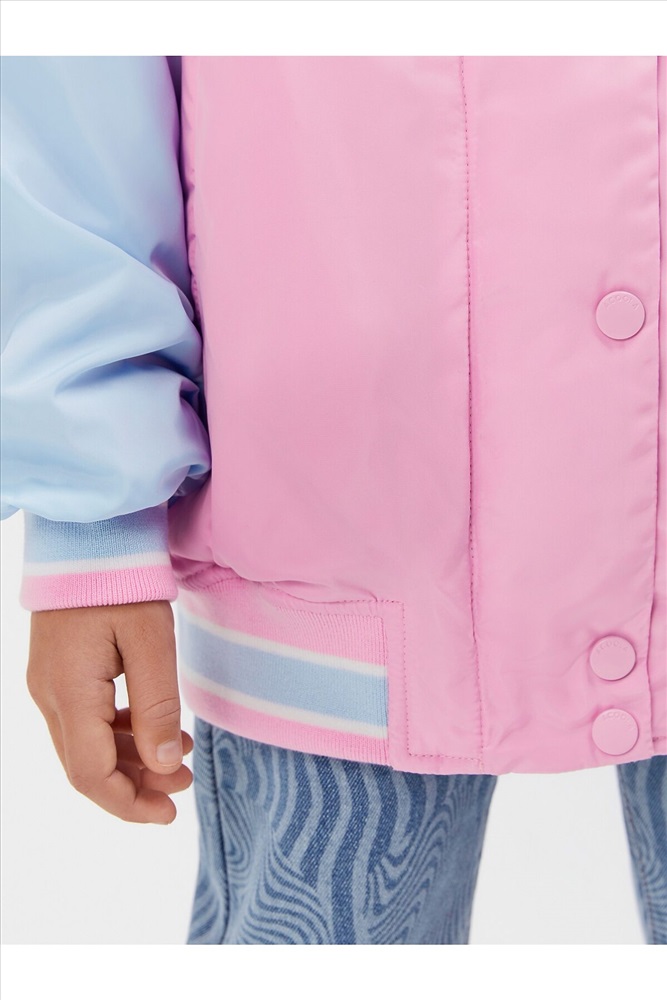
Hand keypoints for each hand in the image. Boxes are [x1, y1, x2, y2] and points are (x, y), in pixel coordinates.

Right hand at [26, 600, 192, 824]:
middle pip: (86, 765)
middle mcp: (49, 696)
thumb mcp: (152, 642)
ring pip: (86, 745)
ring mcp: (49, 684)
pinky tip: (153, 727)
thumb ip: (158, 706)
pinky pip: (85, 720)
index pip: (90, 773)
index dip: (128, 803)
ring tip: (180, 755)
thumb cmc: (121, 581)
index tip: (170, 812)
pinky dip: (119, 733)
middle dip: (135, 785)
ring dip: (130, 759)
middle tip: (184, 786)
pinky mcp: (59, 673)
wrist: (86, 539)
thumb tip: (164, 765)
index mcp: (70, 692)